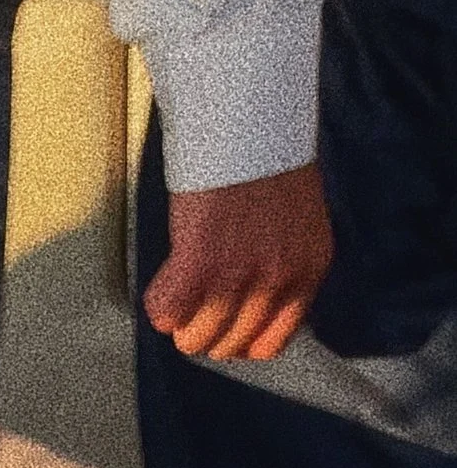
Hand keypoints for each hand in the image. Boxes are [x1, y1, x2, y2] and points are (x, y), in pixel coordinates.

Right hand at [143, 165, 333, 359]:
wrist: (249, 121)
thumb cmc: (268, 162)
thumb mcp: (297, 224)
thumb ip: (283, 267)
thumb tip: (248, 308)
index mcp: (308, 270)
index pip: (269, 345)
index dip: (239, 341)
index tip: (224, 325)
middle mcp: (276, 281)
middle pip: (228, 347)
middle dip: (206, 328)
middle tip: (196, 299)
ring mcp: (237, 278)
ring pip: (195, 339)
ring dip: (181, 319)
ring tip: (180, 287)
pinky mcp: (198, 268)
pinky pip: (166, 315)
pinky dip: (160, 303)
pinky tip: (166, 278)